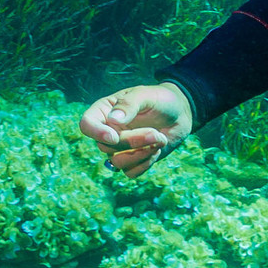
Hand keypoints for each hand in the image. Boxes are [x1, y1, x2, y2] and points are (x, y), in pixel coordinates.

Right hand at [79, 82, 194, 176]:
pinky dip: (145, 164)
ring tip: (160, 139)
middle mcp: (108, 131)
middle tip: (155, 133)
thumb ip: (129, 104)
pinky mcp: (133, 161)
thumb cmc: (161, 99)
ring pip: (117, 163)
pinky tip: (157, 149)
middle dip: (132, 142)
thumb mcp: (146, 95)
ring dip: (140, 154)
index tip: (114, 137)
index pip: (87, 124)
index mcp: (105, 111)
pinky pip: (130, 173)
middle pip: (106, 146)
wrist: (180, 113)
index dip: (96, 133)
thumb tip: (112, 120)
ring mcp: (119, 148)